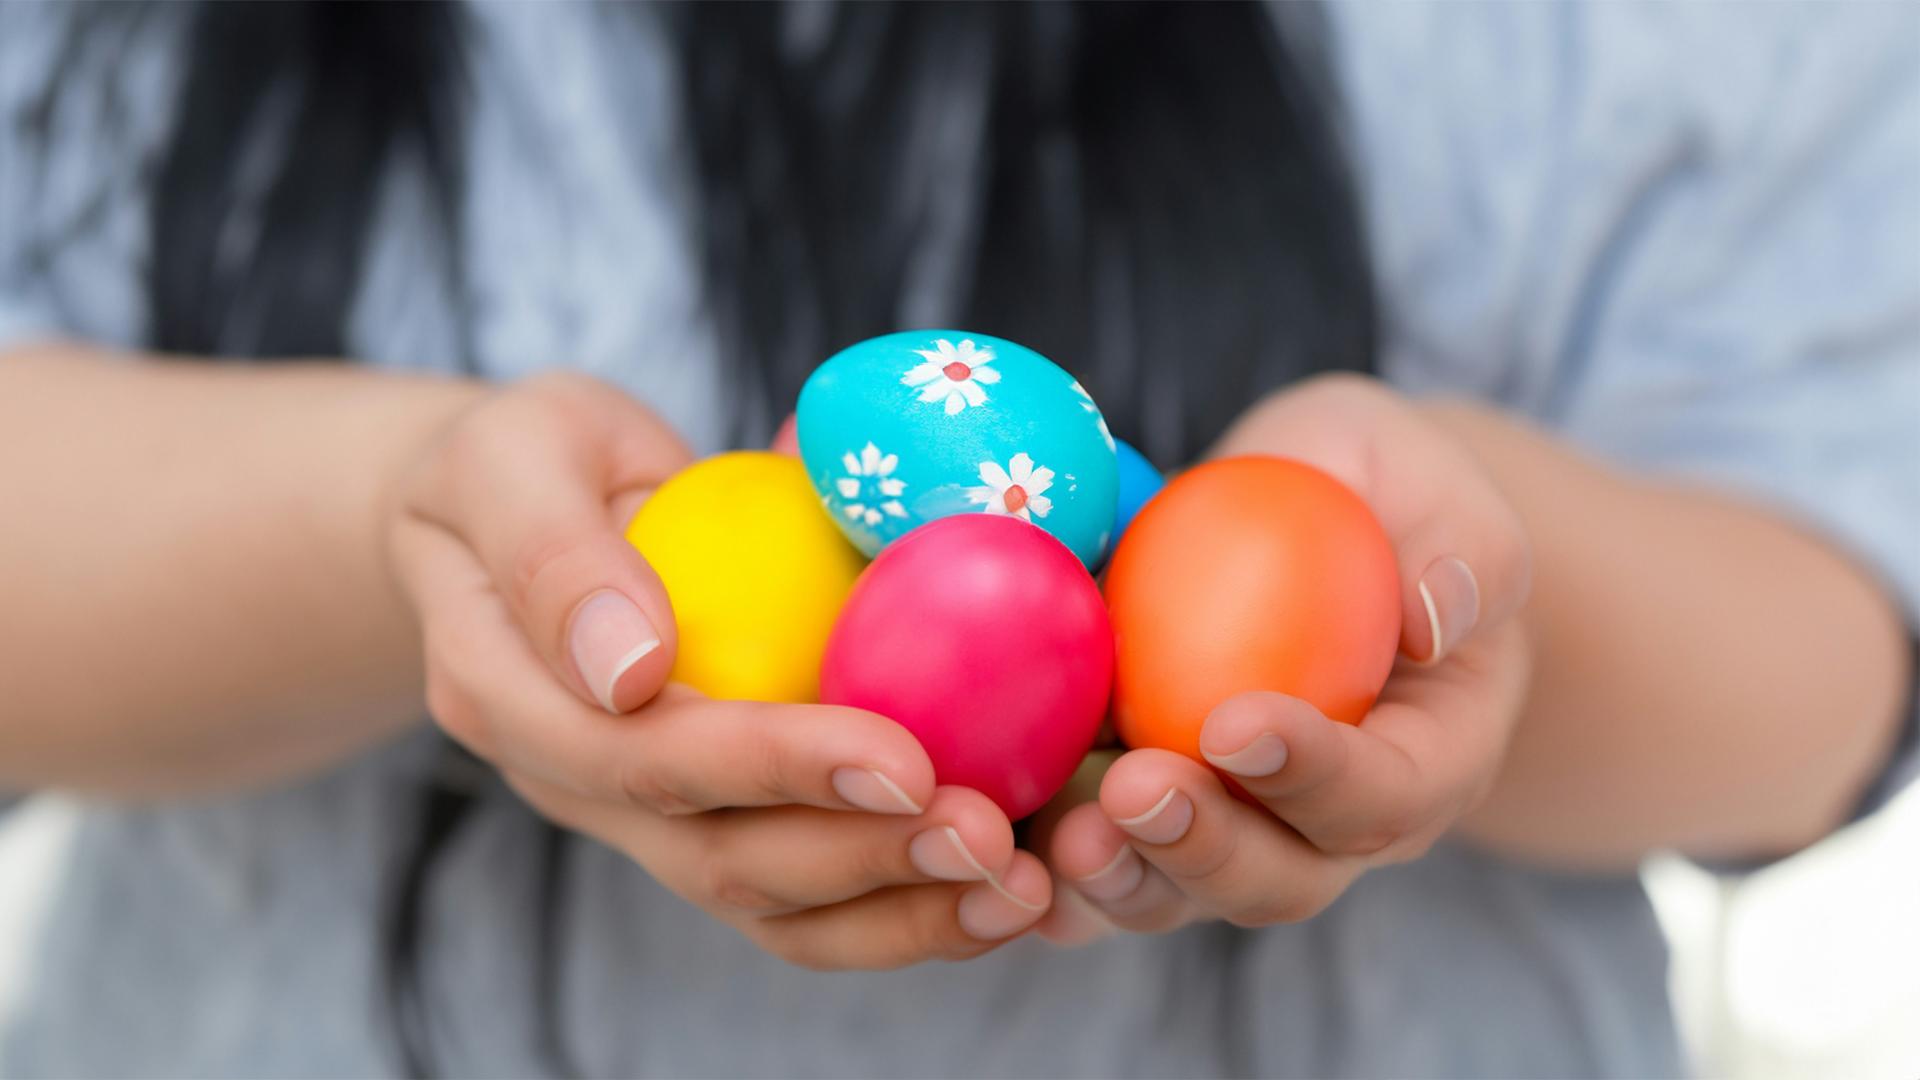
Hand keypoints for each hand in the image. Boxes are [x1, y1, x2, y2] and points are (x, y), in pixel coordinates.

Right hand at [386, 373, 1050, 968]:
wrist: (511, 512)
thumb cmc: (524, 460)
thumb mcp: (512, 454)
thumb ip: (553, 551)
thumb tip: (632, 666)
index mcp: (505, 693)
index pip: (641, 754)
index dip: (773, 766)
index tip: (904, 759)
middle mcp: (571, 783)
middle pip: (715, 857)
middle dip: (861, 855)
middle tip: (987, 834)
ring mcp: (640, 817)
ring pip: (766, 902)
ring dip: (896, 907)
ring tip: (1013, 888)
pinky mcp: (709, 819)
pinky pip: (803, 896)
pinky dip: (899, 908)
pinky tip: (993, 892)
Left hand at [1038, 374, 1530, 942]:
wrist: (1313, 518)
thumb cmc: (1385, 493)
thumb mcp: (1436, 485)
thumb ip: (1462, 545)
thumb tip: (1435, 614)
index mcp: (1433, 755)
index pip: (1387, 794)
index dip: (1316, 778)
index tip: (1236, 725)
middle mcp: (1336, 823)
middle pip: (1282, 878)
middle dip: (1204, 850)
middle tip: (1133, 791)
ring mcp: (1238, 832)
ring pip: (1183, 895)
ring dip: (1123, 878)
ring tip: (1064, 836)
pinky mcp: (1149, 820)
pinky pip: (1104, 868)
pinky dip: (1050, 875)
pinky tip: (997, 844)